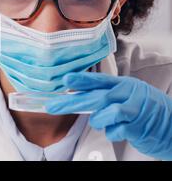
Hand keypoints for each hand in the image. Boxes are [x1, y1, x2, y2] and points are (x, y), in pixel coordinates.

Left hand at [46, 72, 171, 160]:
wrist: (171, 126)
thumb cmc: (142, 110)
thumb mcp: (125, 96)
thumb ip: (104, 94)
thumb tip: (75, 94)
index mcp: (122, 84)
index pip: (99, 80)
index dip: (81, 79)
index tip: (64, 79)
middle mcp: (128, 93)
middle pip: (95, 97)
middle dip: (71, 103)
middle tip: (52, 107)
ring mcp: (134, 109)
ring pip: (104, 114)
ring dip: (98, 120)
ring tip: (105, 121)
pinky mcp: (137, 126)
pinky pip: (114, 130)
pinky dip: (112, 133)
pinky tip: (120, 130)